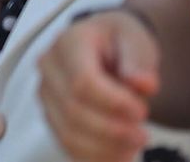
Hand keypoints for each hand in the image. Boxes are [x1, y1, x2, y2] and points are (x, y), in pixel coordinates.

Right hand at [38, 11, 158, 161]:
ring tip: (134, 144)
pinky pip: (68, 145)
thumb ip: (139, 59)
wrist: (106, 46)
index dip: (113, 104)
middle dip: (113, 129)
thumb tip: (142, 83)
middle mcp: (49, 68)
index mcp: (69, 43)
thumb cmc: (119, 41)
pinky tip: (120, 154)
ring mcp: (47, 94)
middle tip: (142, 133)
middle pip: (73, 111)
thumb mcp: (135, 38)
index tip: (140, 112)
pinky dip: (96, 156)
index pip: (82, 82)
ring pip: (68, 133)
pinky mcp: (52, 116)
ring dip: (106, 147)